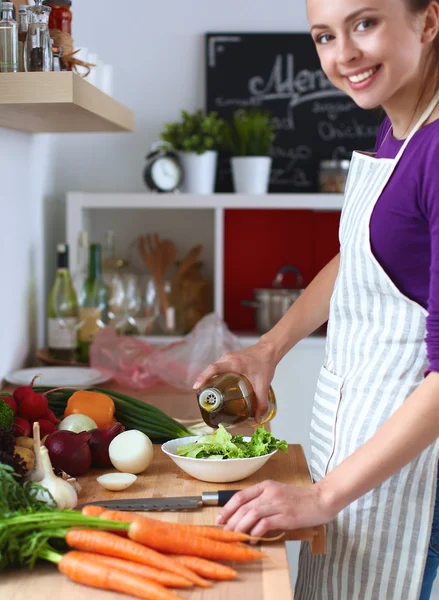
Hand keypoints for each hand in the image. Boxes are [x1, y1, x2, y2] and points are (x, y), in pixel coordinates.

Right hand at [193, 340, 276, 417]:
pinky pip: (218, 367)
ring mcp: (227, 357)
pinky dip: (215, 376)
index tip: (196, 387)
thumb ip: (261, 402)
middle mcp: (228, 358)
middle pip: (211, 370)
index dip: (203, 377)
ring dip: (209, 379)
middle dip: (204, 382)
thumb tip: (258, 418)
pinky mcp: (229, 358)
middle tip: (202, 396)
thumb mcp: (263, 385)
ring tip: (207, 393)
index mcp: (234, 363)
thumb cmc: (265, 364)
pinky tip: (217, 385)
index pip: (214, 368)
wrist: (269, 351)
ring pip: (214, 368)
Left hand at [216, 480, 335, 537]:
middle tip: (225, 531)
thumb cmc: (299, 499)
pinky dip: (256, 532)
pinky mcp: (286, 516)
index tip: (219, 518)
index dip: (227, 508)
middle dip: (231, 520)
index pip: (240, 495)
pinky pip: (265, 524)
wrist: (321, 500)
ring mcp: (278, 503)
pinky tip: (253, 539)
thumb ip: (262, 501)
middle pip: (243, 506)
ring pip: (252, 514)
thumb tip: (243, 516)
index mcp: (266, 485)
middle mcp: (270, 492)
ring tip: (235, 536)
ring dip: (241, 527)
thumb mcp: (277, 494)